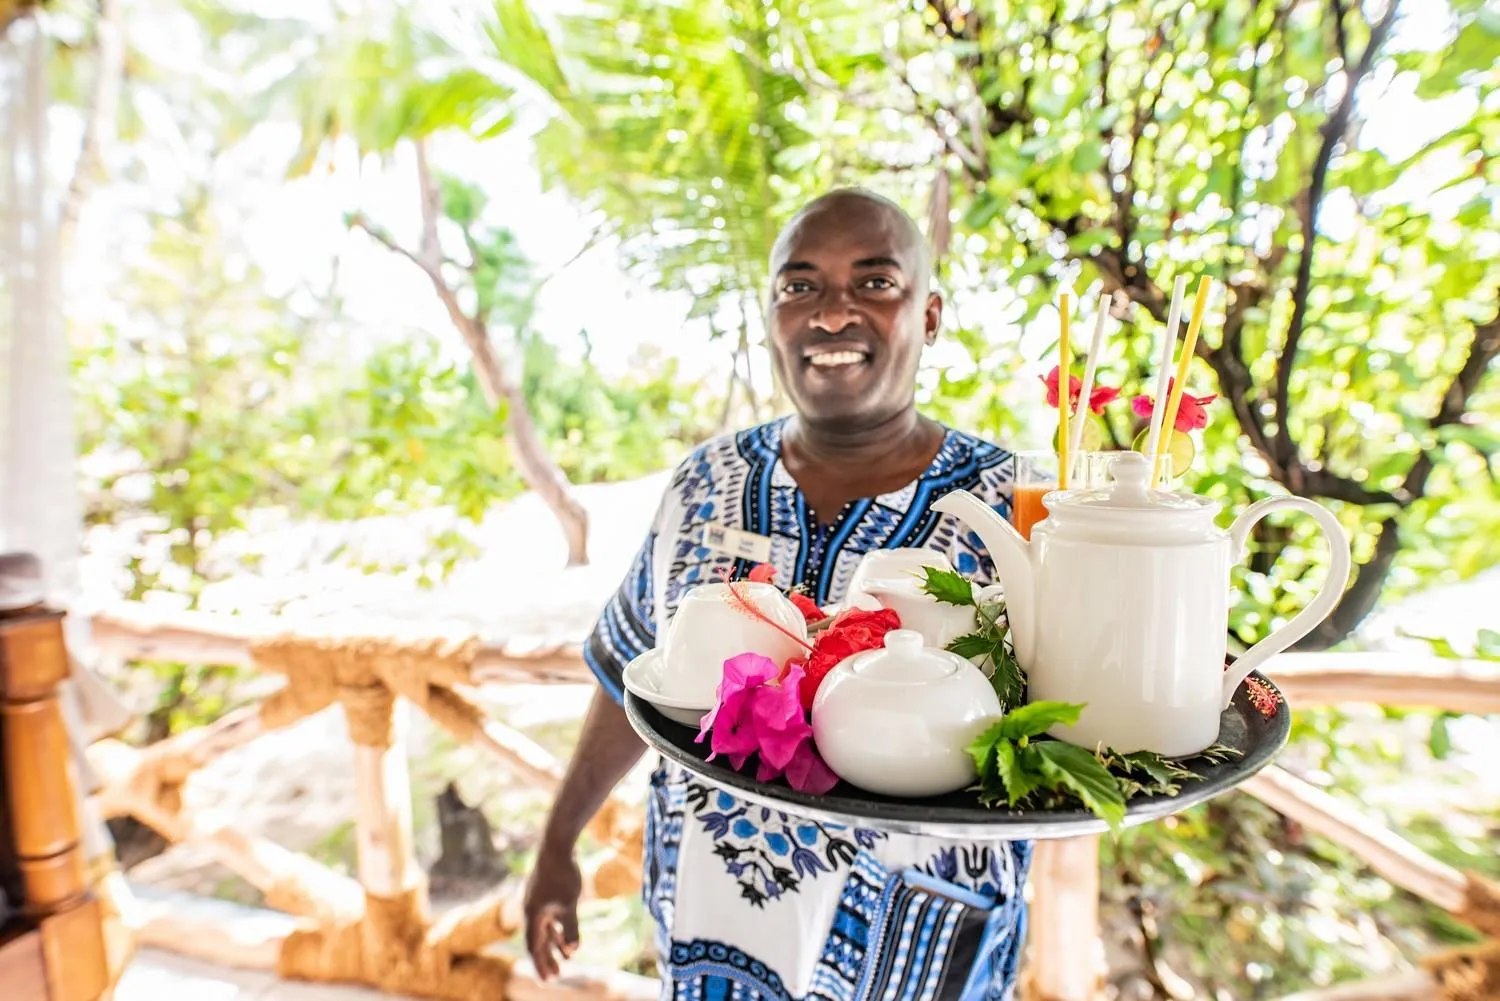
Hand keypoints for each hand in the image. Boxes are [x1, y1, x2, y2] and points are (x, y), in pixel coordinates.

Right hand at [523, 841, 582, 979]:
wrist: (556, 844)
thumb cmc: (563, 874)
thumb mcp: (569, 904)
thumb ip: (570, 928)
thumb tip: (573, 951)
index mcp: (532, 915)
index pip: (534, 947)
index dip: (540, 965)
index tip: (547, 980)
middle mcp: (531, 910)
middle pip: (537, 941)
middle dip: (547, 960)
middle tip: (556, 978)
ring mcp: (537, 902)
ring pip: (544, 931)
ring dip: (554, 946)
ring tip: (566, 962)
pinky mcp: (545, 895)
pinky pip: (549, 919)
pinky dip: (558, 931)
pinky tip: (568, 939)